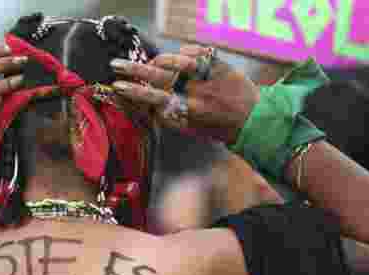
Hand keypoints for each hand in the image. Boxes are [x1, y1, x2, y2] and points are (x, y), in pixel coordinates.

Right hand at [110, 45, 258, 143]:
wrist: (252, 118)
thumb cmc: (218, 127)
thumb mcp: (190, 130)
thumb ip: (169, 116)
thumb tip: (147, 105)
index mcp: (182, 113)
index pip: (150, 100)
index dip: (132, 93)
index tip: (118, 87)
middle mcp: (191, 94)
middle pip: (155, 78)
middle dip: (132, 72)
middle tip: (116, 66)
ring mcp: (204, 76)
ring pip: (171, 60)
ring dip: (157, 61)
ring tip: (151, 63)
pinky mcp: (214, 63)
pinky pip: (191, 51)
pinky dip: (183, 53)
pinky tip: (182, 60)